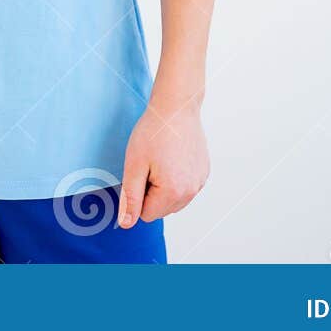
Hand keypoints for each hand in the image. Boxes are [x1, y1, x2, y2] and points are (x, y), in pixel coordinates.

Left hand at [117, 100, 209, 226]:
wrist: (176, 107)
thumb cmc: (153, 132)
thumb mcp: (134, 165)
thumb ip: (130, 198)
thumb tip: (126, 224)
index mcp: (173, 192)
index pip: (146, 215)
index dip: (138, 194)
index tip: (140, 172)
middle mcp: (191, 192)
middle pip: (161, 210)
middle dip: (151, 193)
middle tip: (149, 165)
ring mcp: (199, 182)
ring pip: (174, 200)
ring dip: (163, 188)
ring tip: (160, 160)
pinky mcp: (204, 172)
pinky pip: (185, 188)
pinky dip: (176, 179)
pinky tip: (171, 157)